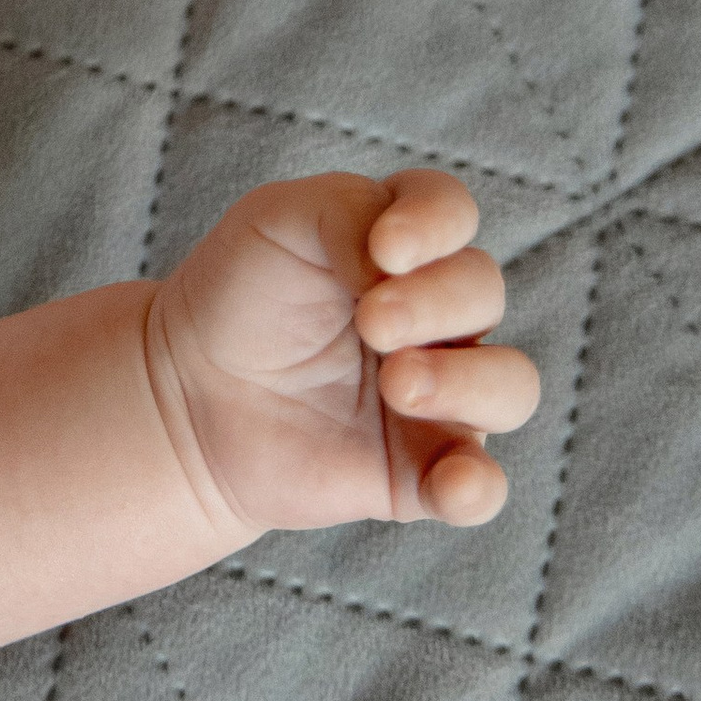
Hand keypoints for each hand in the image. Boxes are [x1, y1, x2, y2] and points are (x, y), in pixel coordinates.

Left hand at [146, 171, 539, 536]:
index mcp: (405, 243)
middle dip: (434, 302)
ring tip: (396, 385)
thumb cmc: (243, 294)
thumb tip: (400, 261)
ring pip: (510, 386)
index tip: (384, 249)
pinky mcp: (421, 468)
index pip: (453, 212)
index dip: (436, 223)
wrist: (190, 392)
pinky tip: (450, 482)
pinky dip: (476, 487)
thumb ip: (348, 212)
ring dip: (465, 383)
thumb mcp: (279, 221)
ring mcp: (439, 395)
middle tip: (371, 323)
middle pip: (483, 292)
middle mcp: (437, 315)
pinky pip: (482, 488)